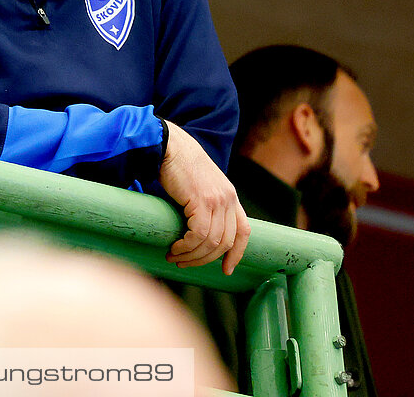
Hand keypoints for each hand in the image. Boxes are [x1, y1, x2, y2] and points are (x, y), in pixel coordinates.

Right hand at [159, 119, 250, 273]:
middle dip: (204, 259)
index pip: (243, 232)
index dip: (237, 254)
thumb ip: (205, 203)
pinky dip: (186, 246)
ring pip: (211, 241)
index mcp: (230, 196)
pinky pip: (198, 234)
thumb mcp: (200, 185)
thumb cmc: (178, 163)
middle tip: (184, 263)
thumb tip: (195, 228)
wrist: (169, 144)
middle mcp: (228, 200)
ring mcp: (217, 200)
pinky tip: (175, 247)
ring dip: (191, 255)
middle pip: (225, 242)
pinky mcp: (202, 201)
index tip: (226, 269)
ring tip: (174, 256)